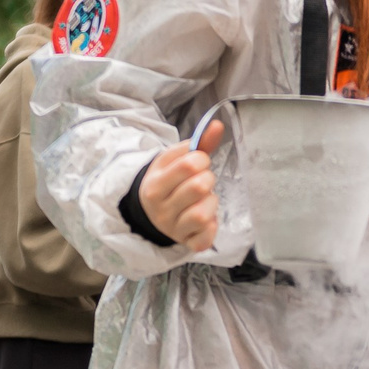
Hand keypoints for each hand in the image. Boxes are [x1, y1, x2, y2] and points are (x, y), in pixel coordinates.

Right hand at [140, 120, 223, 252]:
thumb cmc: (168, 181)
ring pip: (204, 214)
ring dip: (211, 202)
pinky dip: (212, 227)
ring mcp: (173, 230)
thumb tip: (217, 124)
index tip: (198, 162)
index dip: (201, 159)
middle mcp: (161, 210)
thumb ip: (198, 144)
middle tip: (202, 180)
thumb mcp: (175, 160)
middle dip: (208, 179)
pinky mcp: (187, 243)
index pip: (189, 165)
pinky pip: (206, 239)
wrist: (151, 212)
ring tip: (204, 199)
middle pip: (199, 187)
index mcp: (154, 185)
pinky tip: (207, 218)